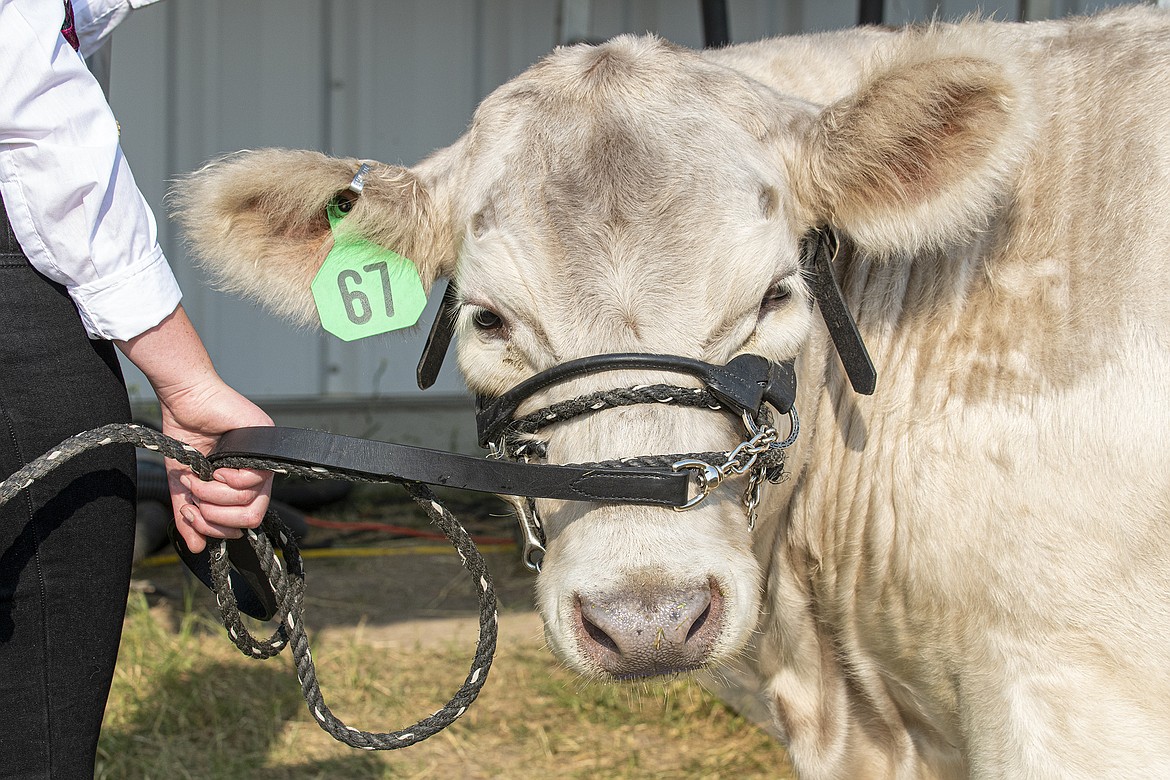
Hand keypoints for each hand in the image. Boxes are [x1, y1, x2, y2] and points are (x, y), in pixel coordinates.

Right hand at [159, 379, 273, 553]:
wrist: (184, 402)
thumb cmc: (186, 436)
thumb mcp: (183, 485)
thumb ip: (189, 516)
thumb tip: (197, 548)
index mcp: (243, 484)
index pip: (245, 523)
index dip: (218, 529)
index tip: (193, 515)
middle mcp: (258, 474)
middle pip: (252, 518)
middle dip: (217, 517)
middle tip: (196, 500)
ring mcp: (265, 460)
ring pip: (250, 502)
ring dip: (215, 496)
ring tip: (199, 479)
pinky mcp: (267, 444)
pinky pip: (253, 480)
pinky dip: (227, 478)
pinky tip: (216, 466)